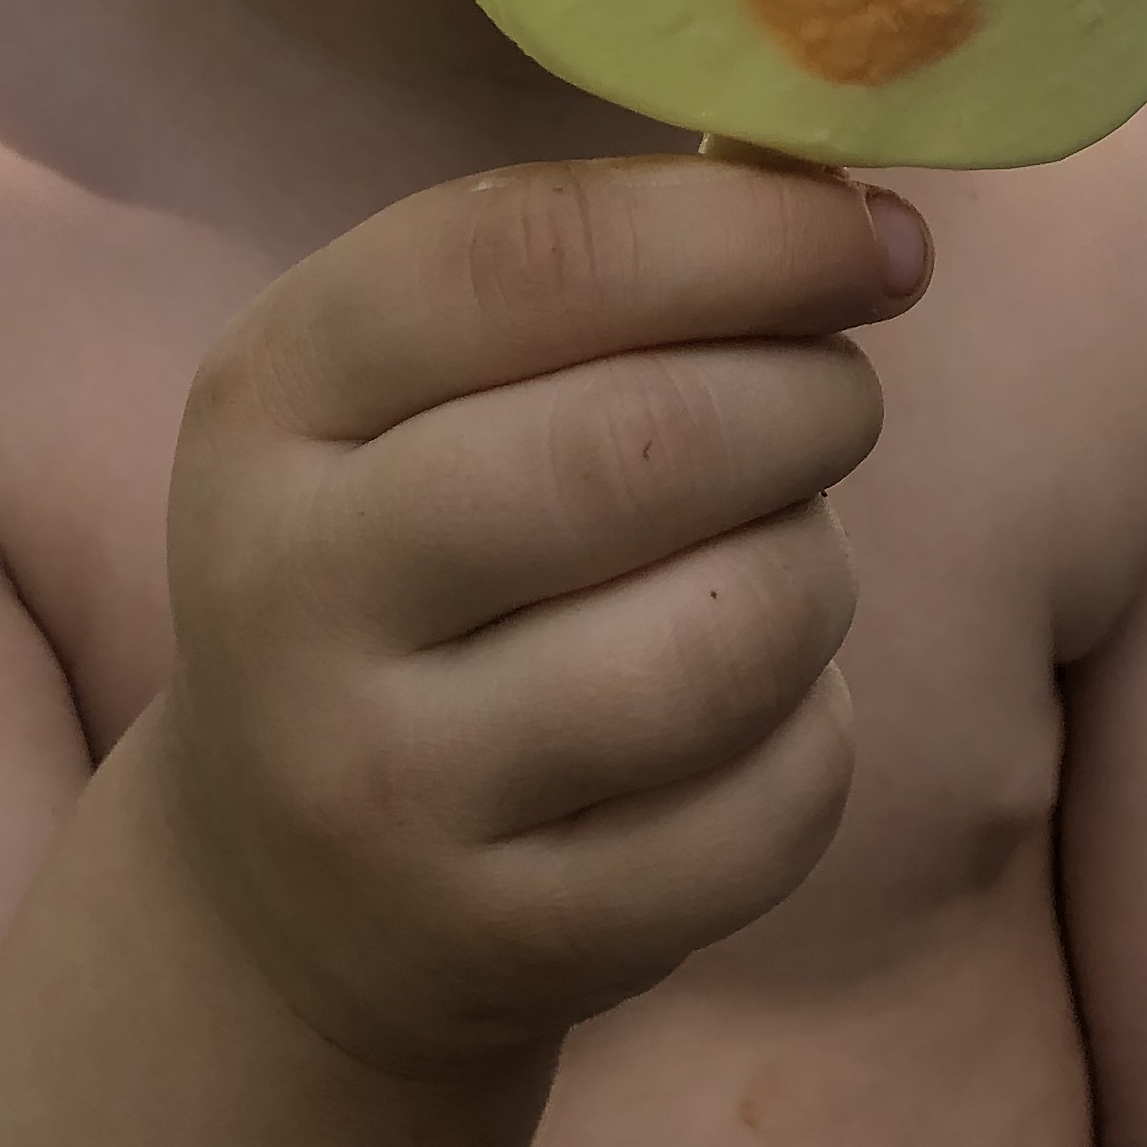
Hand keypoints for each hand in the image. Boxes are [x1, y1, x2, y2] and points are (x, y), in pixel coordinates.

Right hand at [146, 153, 928, 1077]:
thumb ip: (595, 263)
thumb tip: (854, 210)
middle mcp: (290, 586)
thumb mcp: (422, 380)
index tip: (875, 239)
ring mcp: (387, 783)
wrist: (294, 881)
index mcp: (271, 392)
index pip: (532, 256)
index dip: (746, 232)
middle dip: (809, 396)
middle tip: (834, 396)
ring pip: (732, 629)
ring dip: (816, 566)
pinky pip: (771, 803)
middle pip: (645, 442)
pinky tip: (758, 704)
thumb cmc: (422, 543)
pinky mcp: (508, 935)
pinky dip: (816, 728)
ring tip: (780, 551)